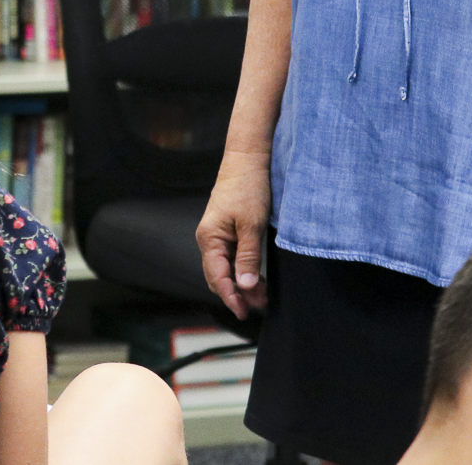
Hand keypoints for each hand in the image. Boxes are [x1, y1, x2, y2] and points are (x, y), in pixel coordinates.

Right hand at [196, 150, 270, 318]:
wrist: (248, 159)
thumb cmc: (248, 187)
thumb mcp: (251, 224)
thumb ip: (247, 256)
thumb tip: (244, 286)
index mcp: (209, 238)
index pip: (217, 277)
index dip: (231, 297)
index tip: (244, 312)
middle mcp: (209, 239)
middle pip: (219, 276)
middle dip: (238, 294)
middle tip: (260, 306)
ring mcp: (217, 236)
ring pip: (226, 269)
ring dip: (242, 284)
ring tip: (262, 295)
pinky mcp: (228, 231)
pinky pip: (231, 258)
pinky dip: (243, 270)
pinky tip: (257, 277)